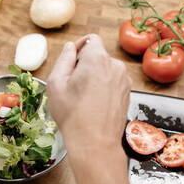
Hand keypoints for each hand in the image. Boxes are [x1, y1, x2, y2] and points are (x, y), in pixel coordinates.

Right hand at [47, 34, 131, 151]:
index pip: (90, 39)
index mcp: (97, 59)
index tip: (70, 61)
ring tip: (82, 98)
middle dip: (84, 65)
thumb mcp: (56, 83)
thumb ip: (63, 59)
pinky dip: (103, 88)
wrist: (95, 143)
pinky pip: (112, 83)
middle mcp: (115, 66)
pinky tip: (93, 105)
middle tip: (71, 85)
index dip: (78, 47)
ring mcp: (124, 81)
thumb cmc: (73, 115)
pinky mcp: (127, 94)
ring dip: (94, 77)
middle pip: (98, 56)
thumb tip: (70, 47)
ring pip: (105, 70)